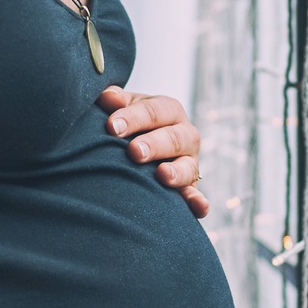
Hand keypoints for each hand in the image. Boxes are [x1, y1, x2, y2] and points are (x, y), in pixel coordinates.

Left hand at [99, 86, 208, 217]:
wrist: (142, 147)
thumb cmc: (130, 124)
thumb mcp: (125, 108)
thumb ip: (116, 102)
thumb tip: (108, 98)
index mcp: (168, 110)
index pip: (154, 111)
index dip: (134, 117)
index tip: (112, 126)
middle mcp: (185, 135)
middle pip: (174, 138)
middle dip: (154, 144)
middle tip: (134, 151)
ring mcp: (189, 162)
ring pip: (189, 166)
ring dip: (177, 172)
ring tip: (162, 175)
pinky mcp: (190, 188)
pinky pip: (196, 195)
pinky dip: (198, 202)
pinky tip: (199, 209)